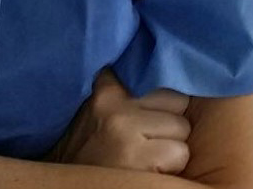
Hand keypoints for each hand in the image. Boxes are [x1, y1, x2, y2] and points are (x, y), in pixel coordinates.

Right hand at [45, 69, 190, 173]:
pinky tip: (151, 167)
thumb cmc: (90, 149)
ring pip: (181, 128)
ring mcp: (127, 129)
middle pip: (175, 100)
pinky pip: (179, 152)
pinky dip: (172, 164)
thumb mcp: (99, 112)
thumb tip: (161, 82)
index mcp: (106, 90)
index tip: (155, 105)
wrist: (70, 184)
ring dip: (173, 144)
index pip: (153, 74)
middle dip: (169, 120)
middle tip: (151, 136)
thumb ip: (124, 94)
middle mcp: (116, 105)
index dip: (160, 94)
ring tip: (149, 152)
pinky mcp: (138, 156)